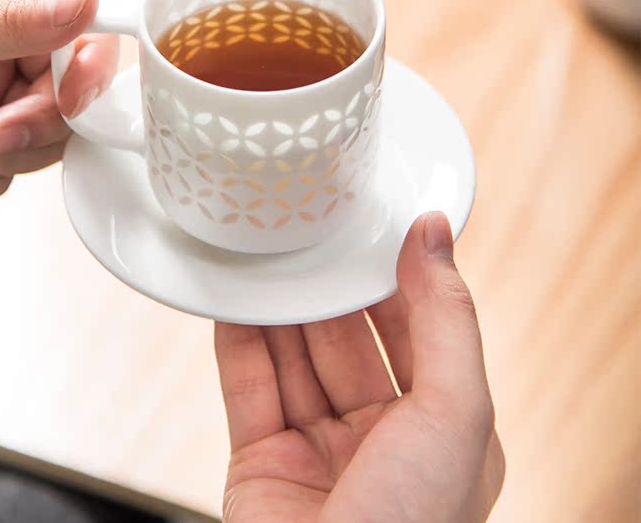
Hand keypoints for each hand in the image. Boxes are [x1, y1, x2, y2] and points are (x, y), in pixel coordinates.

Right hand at [215, 213, 503, 522]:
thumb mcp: (455, 415)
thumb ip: (445, 319)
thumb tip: (434, 234)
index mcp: (445, 435)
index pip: (422, 333)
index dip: (398, 278)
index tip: (373, 223)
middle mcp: (383, 443)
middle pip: (350, 340)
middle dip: (330, 287)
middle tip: (309, 229)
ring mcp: (318, 454)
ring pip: (296, 356)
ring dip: (281, 304)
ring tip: (266, 249)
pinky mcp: (259, 465)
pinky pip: (247, 385)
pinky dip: (237, 338)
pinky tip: (234, 296)